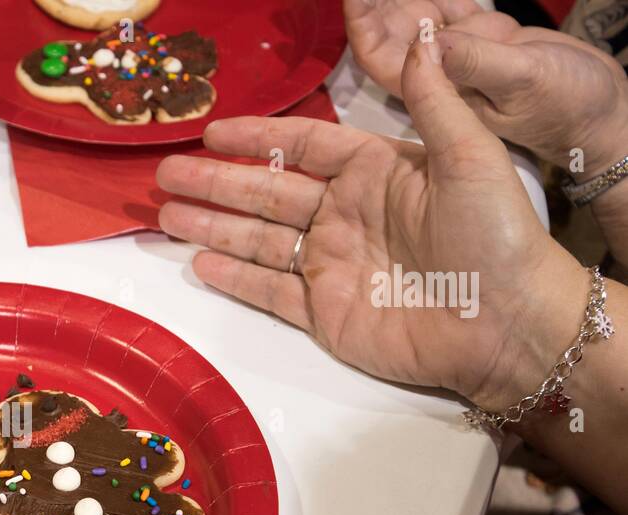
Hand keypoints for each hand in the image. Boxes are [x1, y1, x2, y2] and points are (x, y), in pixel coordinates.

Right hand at [157, 37, 587, 411]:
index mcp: (375, 174)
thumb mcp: (469, 157)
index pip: (303, 147)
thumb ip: (433, 99)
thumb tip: (419, 34)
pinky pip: (270, 292)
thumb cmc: (494, 235)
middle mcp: (345, 216)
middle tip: (166, 174)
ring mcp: (331, 266)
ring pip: (258, 240)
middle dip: (215, 183)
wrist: (505, 324)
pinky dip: (235, 279)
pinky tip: (199, 263)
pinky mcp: (326, 314)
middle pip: (267, 193)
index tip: (212, 131)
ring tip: (165, 215)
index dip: (257, 138)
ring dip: (212, 226)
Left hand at [345, 0, 627, 169]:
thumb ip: (478, 64)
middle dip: (377, 3)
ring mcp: (460, 55)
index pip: (385, 58)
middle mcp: (441, 75)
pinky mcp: (482, 39)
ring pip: (418, 16)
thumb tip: (433, 43)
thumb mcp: (524, 80)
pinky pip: (449, 8)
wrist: (600, 110)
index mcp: (439, 93)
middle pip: (393, 33)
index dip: (364, 27)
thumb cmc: (566, 106)